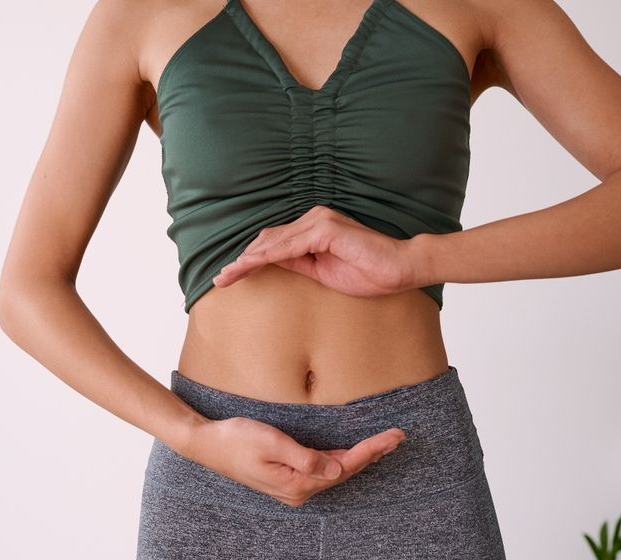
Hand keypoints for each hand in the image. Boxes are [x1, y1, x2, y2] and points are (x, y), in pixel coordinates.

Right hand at [184, 415, 405, 507]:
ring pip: (336, 472)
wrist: (207, 445)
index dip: (371, 450)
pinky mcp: (289, 478)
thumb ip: (305, 458)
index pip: (344, 466)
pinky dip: (343, 460)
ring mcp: (294, 487)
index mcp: (297, 484)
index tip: (392, 437)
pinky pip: (323, 470)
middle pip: (345, 471)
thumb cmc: (236, 439)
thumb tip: (336, 471)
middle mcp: (299, 491)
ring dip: (361, 457)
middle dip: (373, 454)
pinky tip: (355, 453)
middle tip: (399, 437)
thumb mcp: (271, 443)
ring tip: (385, 443)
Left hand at [211, 205, 420, 298]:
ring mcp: (319, 222)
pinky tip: (249, 267)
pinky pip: (288, 246)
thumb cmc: (369, 272)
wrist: (400, 269)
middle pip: (268, 239)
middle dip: (242, 260)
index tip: (231, 277)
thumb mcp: (324, 272)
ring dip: (247, 260)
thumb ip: (299, 264)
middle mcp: (314, 219)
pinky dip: (266, 258)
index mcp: (314, 228)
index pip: (275, 243)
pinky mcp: (325, 230)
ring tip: (227, 276)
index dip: (251, 259)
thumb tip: (272, 264)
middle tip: (220, 279)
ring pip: (273, 242)